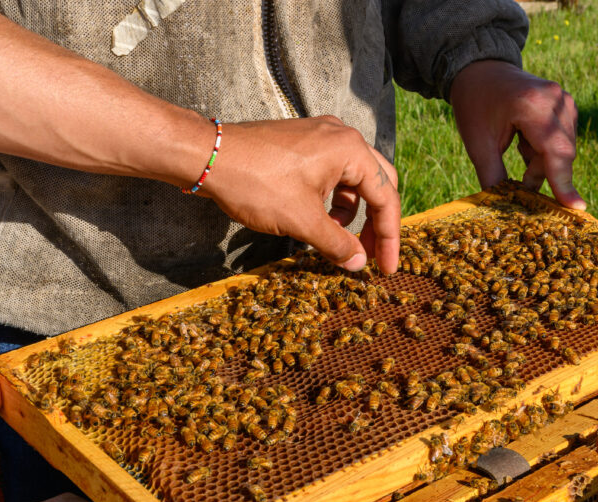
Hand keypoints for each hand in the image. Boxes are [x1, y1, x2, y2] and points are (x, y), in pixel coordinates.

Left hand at [202, 117, 401, 272]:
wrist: (208, 156)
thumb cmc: (256, 183)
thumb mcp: (302, 221)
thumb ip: (337, 244)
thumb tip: (359, 262)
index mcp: (350, 150)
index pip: (385, 198)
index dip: (389, 238)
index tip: (386, 268)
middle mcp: (341, 137)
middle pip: (377, 184)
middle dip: (376, 223)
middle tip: (370, 255)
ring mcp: (321, 137)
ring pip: (353, 180)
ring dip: (351, 213)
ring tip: (335, 239)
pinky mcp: (303, 144)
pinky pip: (331, 174)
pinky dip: (332, 200)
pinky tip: (318, 220)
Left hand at [449, 60, 584, 209]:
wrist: (481, 70)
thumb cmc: (475, 104)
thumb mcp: (478, 144)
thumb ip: (493, 177)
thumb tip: (505, 210)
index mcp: (533, 105)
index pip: (555, 152)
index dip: (564, 183)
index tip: (576, 208)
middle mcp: (556, 100)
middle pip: (561, 154)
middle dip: (541, 174)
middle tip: (521, 186)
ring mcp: (564, 100)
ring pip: (561, 150)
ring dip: (539, 162)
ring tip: (516, 149)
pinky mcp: (566, 105)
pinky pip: (561, 140)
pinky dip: (542, 150)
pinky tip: (524, 140)